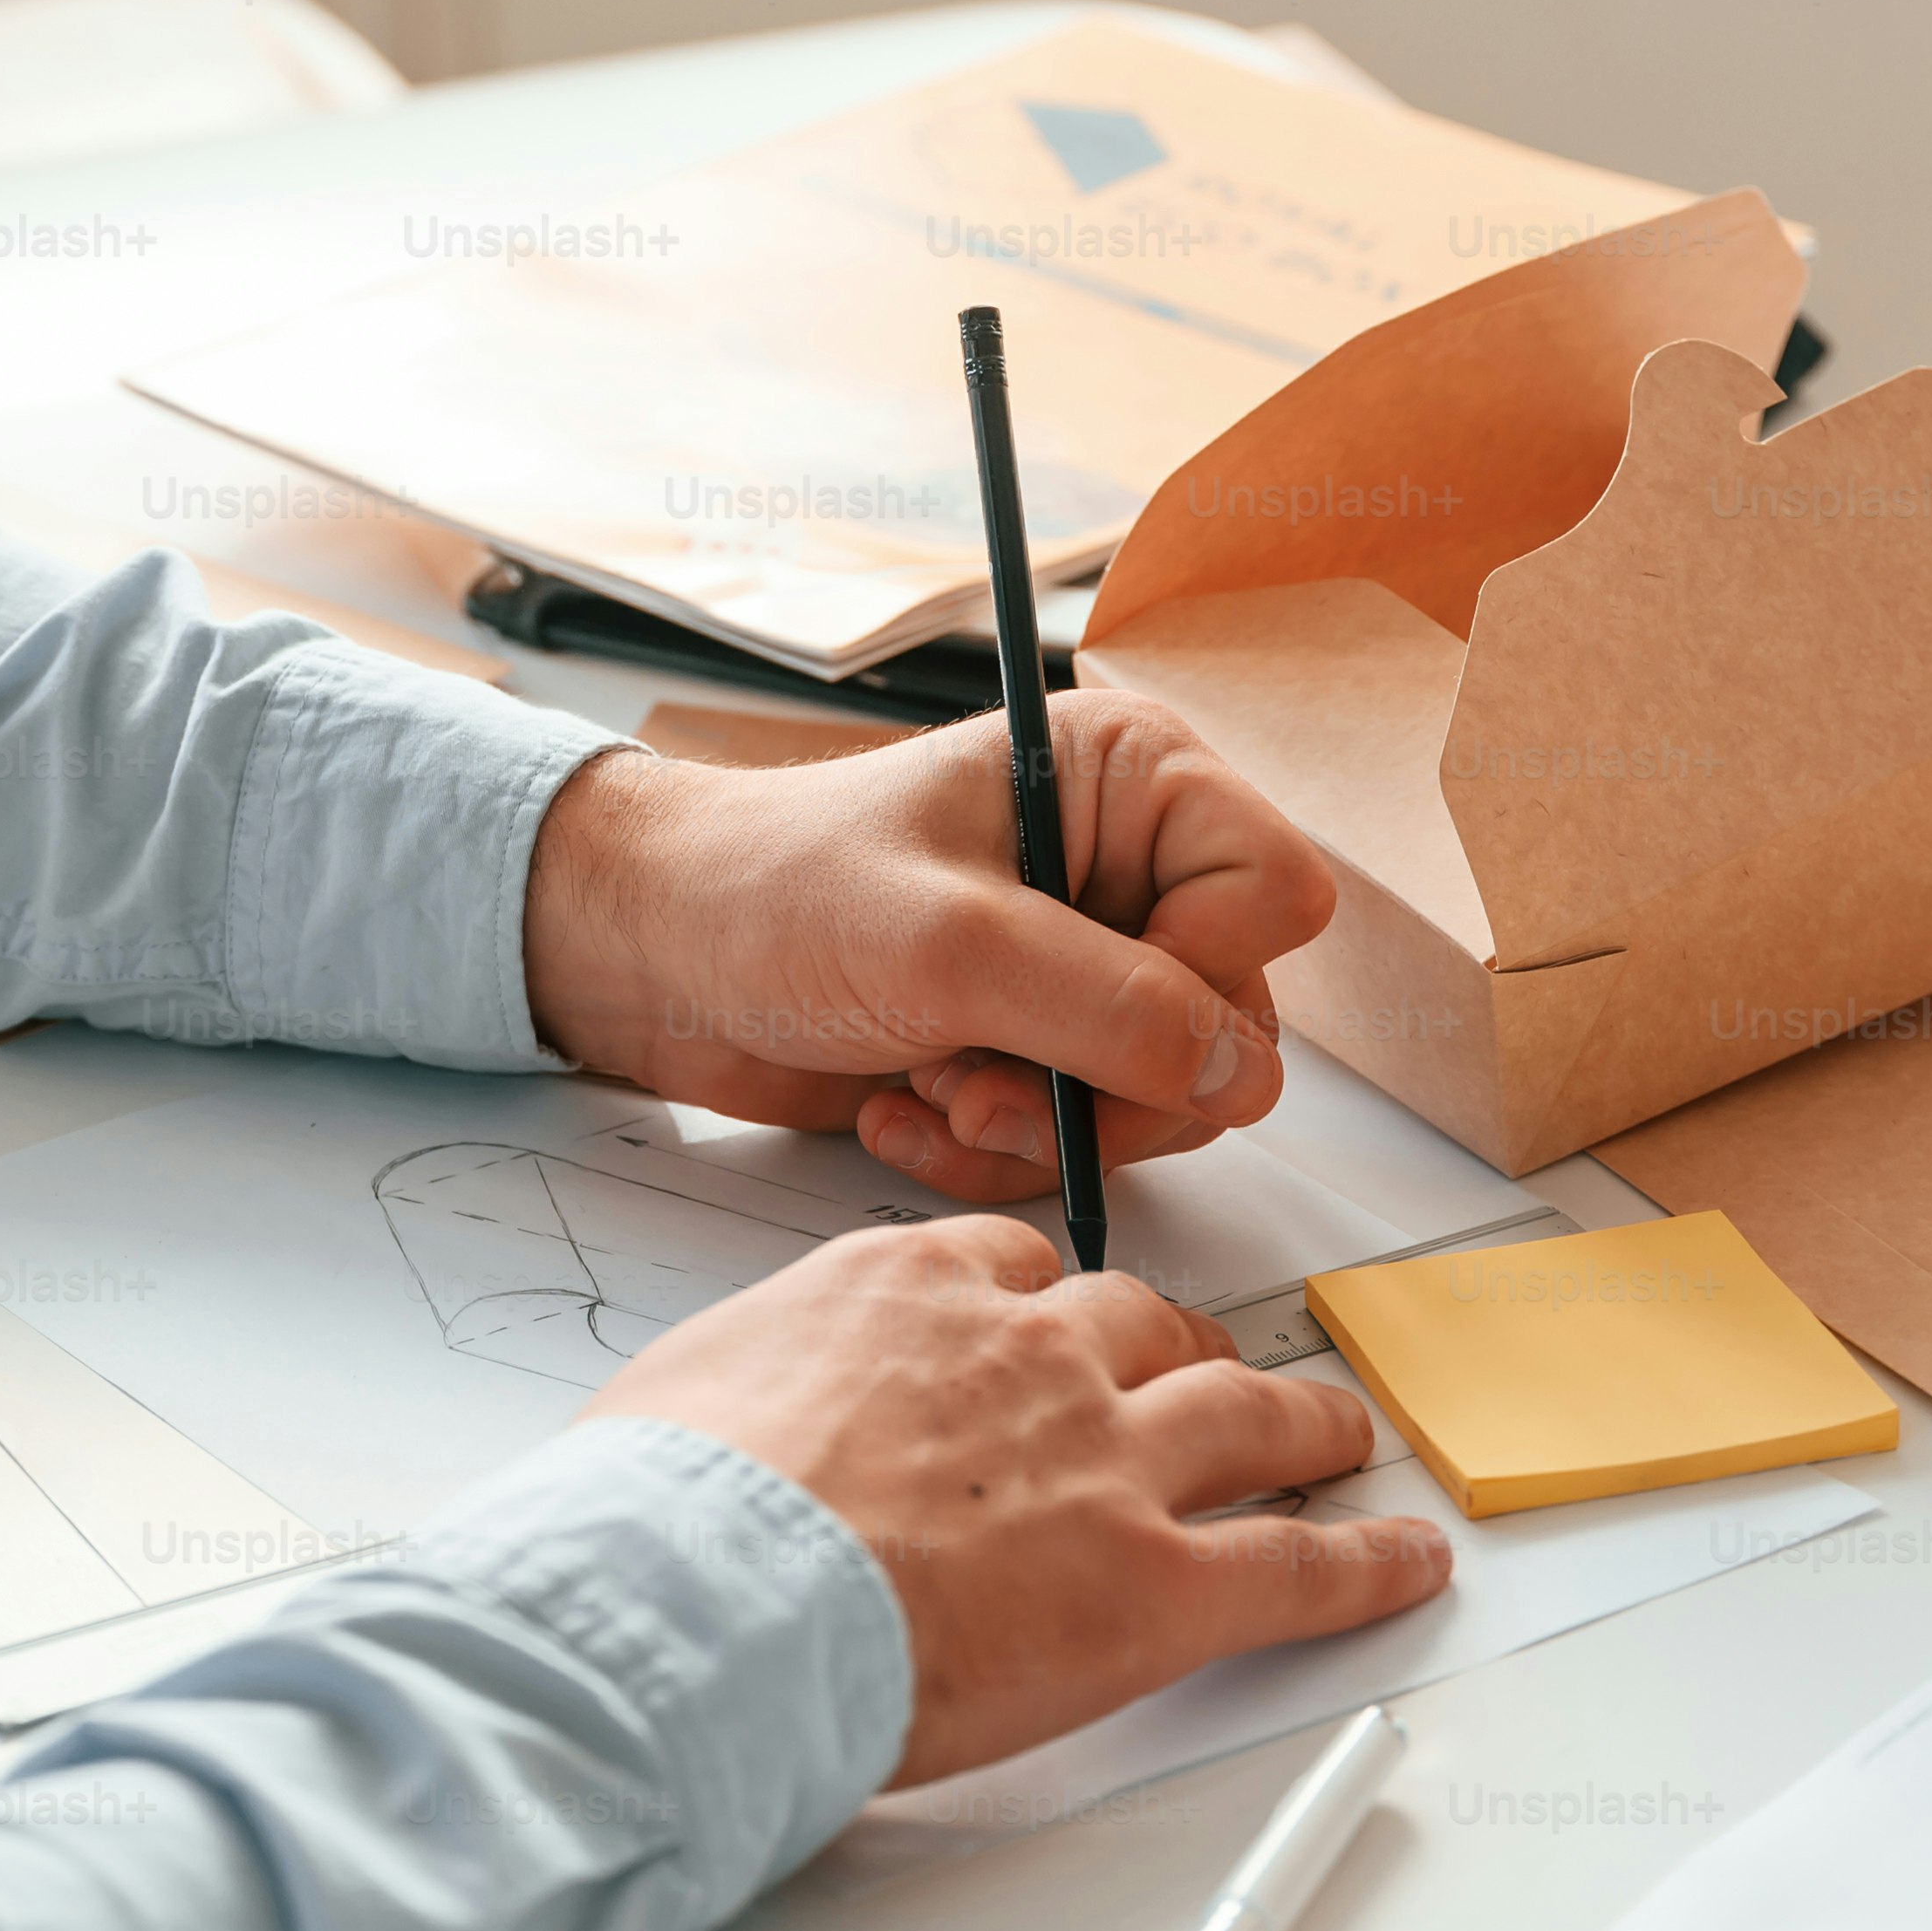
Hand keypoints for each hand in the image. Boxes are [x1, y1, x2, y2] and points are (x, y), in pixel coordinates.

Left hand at [520, 693, 1340, 1200]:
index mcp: (1133, 780)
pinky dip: (996, 1150)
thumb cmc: (770, 891)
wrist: (654, 956)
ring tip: (932, 1087)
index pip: (1277, 892)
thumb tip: (1238, 1074)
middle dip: (1107, 1080)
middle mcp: (1128, 868)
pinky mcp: (1039, 1046)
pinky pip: (1088, 1139)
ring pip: (1168, 1100)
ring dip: (1041, 1124)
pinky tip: (903, 1110)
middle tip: (979, 1074)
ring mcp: (1086, 964)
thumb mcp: (947, 944)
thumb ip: (1110, 1007)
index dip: (1204, 970)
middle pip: (1235, 1020)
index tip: (1090, 998)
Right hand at [585, 1217, 1452, 1782]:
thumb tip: (716, 1432)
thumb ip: (749, 1390)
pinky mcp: (1158, 1585)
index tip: (1055, 1324)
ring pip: (1242, 1413)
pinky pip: (1295, 1564)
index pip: (1014, 1266)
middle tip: (1210, 1372)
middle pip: (1144, 1325)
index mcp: (911, 1288)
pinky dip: (1366, 1566)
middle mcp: (1029, 1352)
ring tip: (1336, 1434)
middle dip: (1185, 1347)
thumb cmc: (665, 1513)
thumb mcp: (685, 1393)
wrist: (701, 1600)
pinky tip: (1408, 1561)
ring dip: (1301, 1421)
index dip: (1047, 1303)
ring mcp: (1107, 1463)